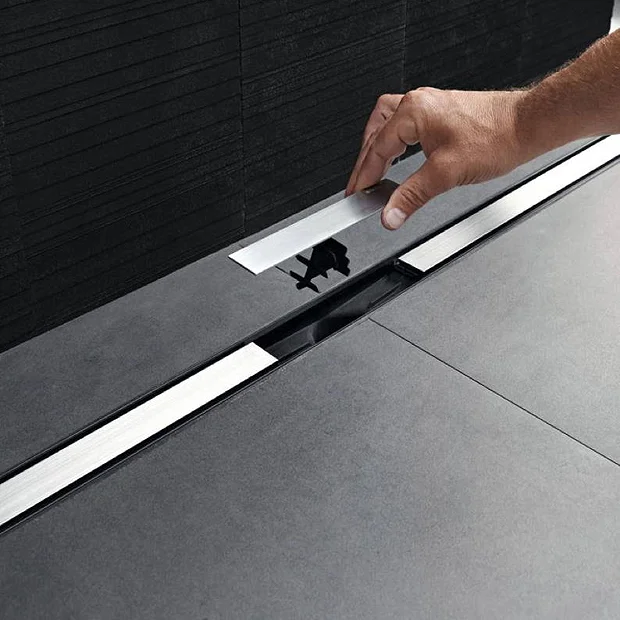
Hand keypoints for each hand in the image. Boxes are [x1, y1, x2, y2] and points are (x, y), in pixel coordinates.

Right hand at [346, 88, 530, 229]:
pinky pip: (406, 125)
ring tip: (373, 169)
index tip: (356, 193)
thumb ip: (412, 196)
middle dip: (366, 161)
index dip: (363, 174)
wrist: (526, 126)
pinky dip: (396, 142)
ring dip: (378, 147)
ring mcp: (430, 106)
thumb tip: (390, 214)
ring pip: (388, 124)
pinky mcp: (441, 113)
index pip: (376, 147)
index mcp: (413, 112)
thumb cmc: (495, 139)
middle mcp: (418, 103)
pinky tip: (400, 155)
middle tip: (360, 186)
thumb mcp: (445, 174)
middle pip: (376, 133)